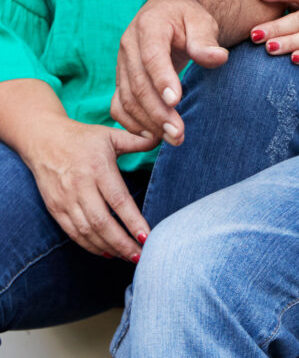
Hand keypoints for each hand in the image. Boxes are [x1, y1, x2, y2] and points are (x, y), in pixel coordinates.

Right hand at [23, 115, 154, 259]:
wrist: (44, 140)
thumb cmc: (83, 138)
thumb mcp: (111, 134)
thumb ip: (136, 141)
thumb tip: (161, 138)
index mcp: (99, 168)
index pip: (119, 200)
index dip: (133, 221)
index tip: (147, 237)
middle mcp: (81, 186)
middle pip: (103, 222)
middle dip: (123, 242)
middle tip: (141, 255)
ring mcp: (66, 200)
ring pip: (87, 232)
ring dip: (108, 247)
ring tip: (128, 257)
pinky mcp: (55, 209)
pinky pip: (73, 233)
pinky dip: (90, 245)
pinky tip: (106, 251)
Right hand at [112, 0, 228, 143]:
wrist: (169, 12)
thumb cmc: (187, 17)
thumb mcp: (201, 21)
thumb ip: (206, 40)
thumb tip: (219, 58)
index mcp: (149, 26)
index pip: (152, 56)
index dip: (162, 79)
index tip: (175, 101)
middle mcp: (129, 45)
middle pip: (139, 83)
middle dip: (157, 112)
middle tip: (178, 133)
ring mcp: (122, 63)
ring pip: (127, 98)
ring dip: (148, 122)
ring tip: (172, 138)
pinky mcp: (122, 78)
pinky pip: (119, 105)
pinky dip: (132, 123)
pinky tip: (152, 135)